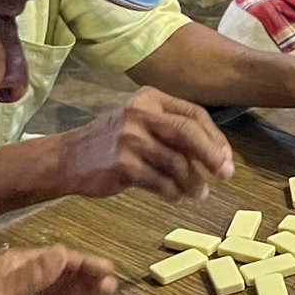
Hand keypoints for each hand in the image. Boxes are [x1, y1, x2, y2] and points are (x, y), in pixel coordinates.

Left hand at [0, 244, 117, 294]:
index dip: (83, 263)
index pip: (54, 256)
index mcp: (8, 263)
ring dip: (71, 287)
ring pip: (44, 282)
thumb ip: (29, 277)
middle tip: (110, 287)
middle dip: (81, 275)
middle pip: (51, 267)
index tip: (109, 272)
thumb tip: (63, 253)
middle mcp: (6, 270)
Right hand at [57, 87, 234, 200]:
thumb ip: (171, 128)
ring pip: (177, 162)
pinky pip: (160, 182)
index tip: (225, 156)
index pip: (193, 114)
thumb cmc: (109, 142)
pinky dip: (173, 192)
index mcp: (148, 98)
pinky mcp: (122, 164)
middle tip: (226, 174)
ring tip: (198, 193)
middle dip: (213, 156)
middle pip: (189, 133)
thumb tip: (214, 152)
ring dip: (193, 182)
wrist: (67, 158)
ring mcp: (129, 138)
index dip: (215, 137)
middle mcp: (139, 113)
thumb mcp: (138, 121)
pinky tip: (175, 196)